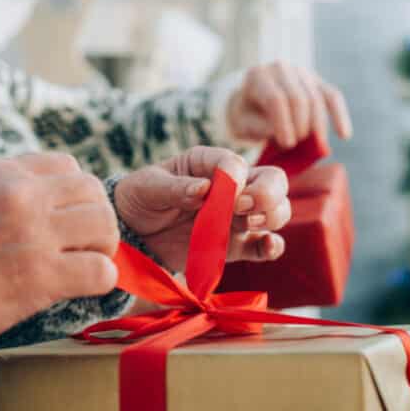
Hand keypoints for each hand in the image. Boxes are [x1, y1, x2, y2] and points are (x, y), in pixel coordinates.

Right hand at [0, 153, 118, 341]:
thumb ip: (14, 188)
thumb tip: (65, 194)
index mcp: (2, 174)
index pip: (67, 165)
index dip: (77, 192)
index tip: (70, 215)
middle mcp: (20, 196)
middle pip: (92, 191)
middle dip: (96, 217)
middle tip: (87, 241)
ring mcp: (33, 233)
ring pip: (104, 225)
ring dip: (102, 247)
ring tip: (87, 261)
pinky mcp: (41, 275)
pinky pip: (100, 270)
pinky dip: (101, 280)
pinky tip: (85, 285)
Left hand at [113, 146, 290, 272]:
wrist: (133, 232)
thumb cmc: (141, 197)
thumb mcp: (149, 187)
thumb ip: (175, 188)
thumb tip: (204, 188)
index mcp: (208, 163)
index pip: (235, 164)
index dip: (236, 178)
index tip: (224, 194)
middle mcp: (231, 186)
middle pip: (272, 182)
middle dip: (266, 194)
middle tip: (241, 209)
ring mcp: (236, 217)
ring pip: (276, 211)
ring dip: (271, 217)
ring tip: (247, 224)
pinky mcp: (235, 245)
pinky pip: (264, 245)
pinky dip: (272, 247)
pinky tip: (267, 247)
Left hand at [227, 62, 352, 148]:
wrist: (251, 100)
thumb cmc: (247, 115)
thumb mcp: (244, 122)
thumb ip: (261, 127)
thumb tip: (290, 137)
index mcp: (257, 76)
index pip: (276, 99)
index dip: (284, 124)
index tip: (287, 144)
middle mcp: (280, 68)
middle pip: (299, 98)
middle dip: (301, 126)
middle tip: (297, 145)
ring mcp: (300, 72)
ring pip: (317, 98)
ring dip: (317, 126)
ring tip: (312, 145)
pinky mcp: (316, 81)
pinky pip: (333, 96)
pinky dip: (340, 116)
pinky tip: (344, 135)